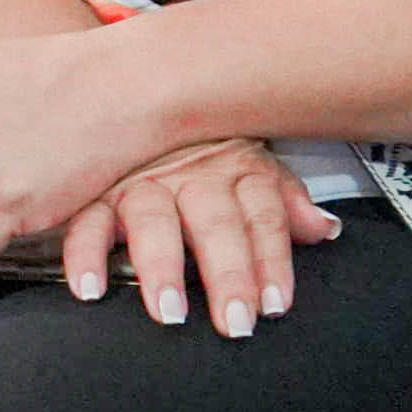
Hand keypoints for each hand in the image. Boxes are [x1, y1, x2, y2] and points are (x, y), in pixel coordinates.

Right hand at [58, 138, 339, 336]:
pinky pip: (86, 222)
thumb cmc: (202, 143)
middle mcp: (191, 174)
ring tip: (169, 310)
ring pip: (154, 221)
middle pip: (216, 222)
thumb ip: (285, 202)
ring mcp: (141, 181)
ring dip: (162, 266)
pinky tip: (89, 288)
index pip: (262, 213)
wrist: (134, 91)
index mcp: (235, 166)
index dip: (272, 258)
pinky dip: (84, 255)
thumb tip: (326, 229)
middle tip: (235, 320)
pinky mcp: (94, 192)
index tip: (274, 303)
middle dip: (228, 272)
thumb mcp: (249, 165)